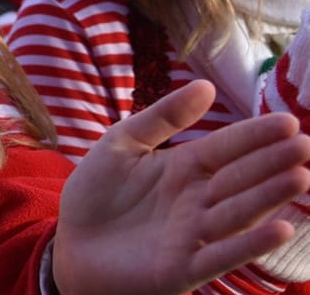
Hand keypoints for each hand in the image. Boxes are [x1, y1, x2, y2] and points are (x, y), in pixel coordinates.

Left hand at [54, 79, 309, 294]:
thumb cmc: (96, 195)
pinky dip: (250, 244)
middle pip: (240, 179)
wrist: (68, 245)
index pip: (226, 148)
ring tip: (300, 177)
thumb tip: (206, 86)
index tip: (289, 122)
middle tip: (305, 146)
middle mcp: (197, 202)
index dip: (255, 136)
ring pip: (238, 213)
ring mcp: (193, 235)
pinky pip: (221, 255)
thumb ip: (162, 117)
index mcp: (184, 169)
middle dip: (273, 163)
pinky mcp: (182, 268)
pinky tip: (280, 230)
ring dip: (269, 197)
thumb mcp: (122, 143)